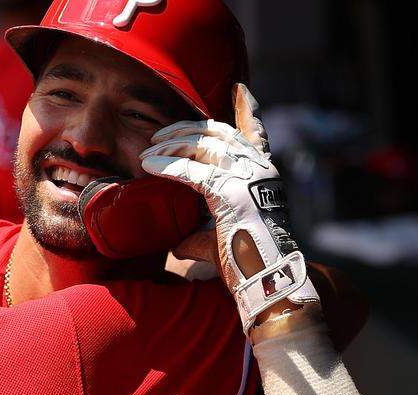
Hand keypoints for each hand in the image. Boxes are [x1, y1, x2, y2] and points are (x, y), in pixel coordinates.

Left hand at [140, 83, 318, 331]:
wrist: (269, 283)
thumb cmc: (248, 266)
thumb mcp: (221, 242)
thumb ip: (199, 235)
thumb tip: (177, 243)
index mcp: (263, 176)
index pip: (255, 133)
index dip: (247, 109)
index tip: (240, 89)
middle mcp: (260, 171)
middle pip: (219, 133)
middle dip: (187, 129)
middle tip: (160, 134)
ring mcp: (249, 180)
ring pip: (205, 146)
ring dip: (172, 144)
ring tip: (149, 150)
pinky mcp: (232, 195)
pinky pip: (192, 171)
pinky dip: (168, 165)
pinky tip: (148, 164)